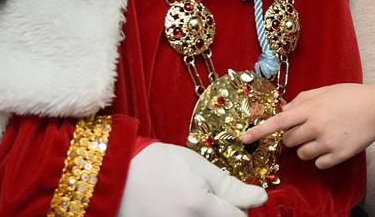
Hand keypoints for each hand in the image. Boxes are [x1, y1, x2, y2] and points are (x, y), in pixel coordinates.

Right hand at [118, 142, 267, 216]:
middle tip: (211, 200)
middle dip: (224, 214)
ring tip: (194, 204)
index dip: (239, 206)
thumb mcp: (197, 166)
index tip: (231, 197)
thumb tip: (260, 197)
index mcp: (199, 206)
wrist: (114, 173)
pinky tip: (181, 210)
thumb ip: (229, 186)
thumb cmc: (156, 163)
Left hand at [241, 83, 374, 168]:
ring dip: (307, 148)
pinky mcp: (337, 155)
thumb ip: (301, 100)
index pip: (278, 122)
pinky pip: (318, 163)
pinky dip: (321, 157)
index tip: (244, 139)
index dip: (260, 131)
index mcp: (311, 109)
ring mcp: (327, 143)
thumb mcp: (324, 90)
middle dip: (293, 136)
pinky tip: (332, 144)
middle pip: (288, 141)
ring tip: (323, 135)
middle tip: (308, 128)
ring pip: (302, 154)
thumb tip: (283, 112)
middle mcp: (316, 127)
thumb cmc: (351, 96)